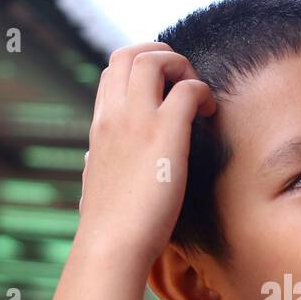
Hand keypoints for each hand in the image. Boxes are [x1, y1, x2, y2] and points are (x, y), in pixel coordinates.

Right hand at [77, 42, 215, 263]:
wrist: (111, 246)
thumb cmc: (106, 226)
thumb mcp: (93, 183)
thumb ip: (96, 164)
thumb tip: (91, 161)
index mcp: (99, 125)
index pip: (113, 72)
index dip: (140, 68)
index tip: (163, 89)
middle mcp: (114, 115)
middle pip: (129, 53)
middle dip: (161, 55)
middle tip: (183, 81)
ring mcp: (138, 121)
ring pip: (154, 59)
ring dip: (182, 67)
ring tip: (197, 95)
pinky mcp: (166, 133)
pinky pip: (188, 89)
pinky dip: (203, 92)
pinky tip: (209, 114)